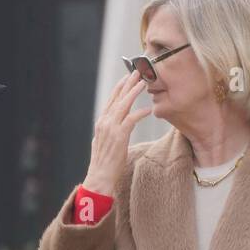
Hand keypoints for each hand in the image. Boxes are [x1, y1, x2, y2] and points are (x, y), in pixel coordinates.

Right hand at [82, 70, 153, 196]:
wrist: (100, 177)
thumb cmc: (104, 164)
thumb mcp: (105, 143)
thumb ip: (110, 132)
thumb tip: (116, 128)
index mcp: (101, 123)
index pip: (111, 100)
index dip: (119, 87)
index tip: (127, 78)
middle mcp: (104, 122)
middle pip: (117, 98)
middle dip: (128, 83)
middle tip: (137, 71)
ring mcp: (111, 128)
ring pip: (124, 104)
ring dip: (134, 92)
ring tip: (143, 82)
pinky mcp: (119, 136)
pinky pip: (132, 119)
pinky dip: (141, 112)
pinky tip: (149, 109)